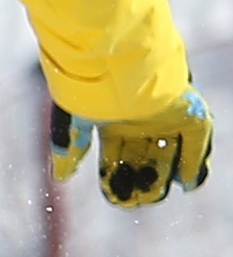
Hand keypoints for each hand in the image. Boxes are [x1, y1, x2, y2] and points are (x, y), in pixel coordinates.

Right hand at [50, 85, 212, 207]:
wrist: (121, 56)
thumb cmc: (93, 82)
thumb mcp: (74, 117)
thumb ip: (70, 145)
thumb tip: (60, 176)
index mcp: (112, 122)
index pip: (116, 159)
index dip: (116, 180)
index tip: (118, 199)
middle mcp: (140, 121)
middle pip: (143, 161)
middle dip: (139, 183)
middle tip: (135, 200)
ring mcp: (165, 117)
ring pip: (169, 155)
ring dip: (163, 178)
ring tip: (154, 195)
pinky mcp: (188, 111)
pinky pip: (196, 141)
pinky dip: (194, 163)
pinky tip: (189, 183)